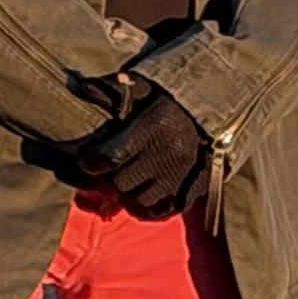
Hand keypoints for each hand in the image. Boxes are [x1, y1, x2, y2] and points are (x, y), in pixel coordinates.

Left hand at [72, 76, 208, 216]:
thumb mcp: (144, 89)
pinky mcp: (194, 191)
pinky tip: (142, 194)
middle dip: (109, 178)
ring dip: (127, 194)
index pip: (110, 156)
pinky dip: (148, 208)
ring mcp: (182, 177)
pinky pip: (163, 211)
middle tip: (107, 171)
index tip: (86, 160)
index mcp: (152, 130)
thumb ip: (113, 88)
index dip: (91, 162)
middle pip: (122, 182)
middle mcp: (167, 156)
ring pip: (140, 201)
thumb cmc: (169, 101)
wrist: (214, 115)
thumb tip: (83, 87)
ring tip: (126, 182)